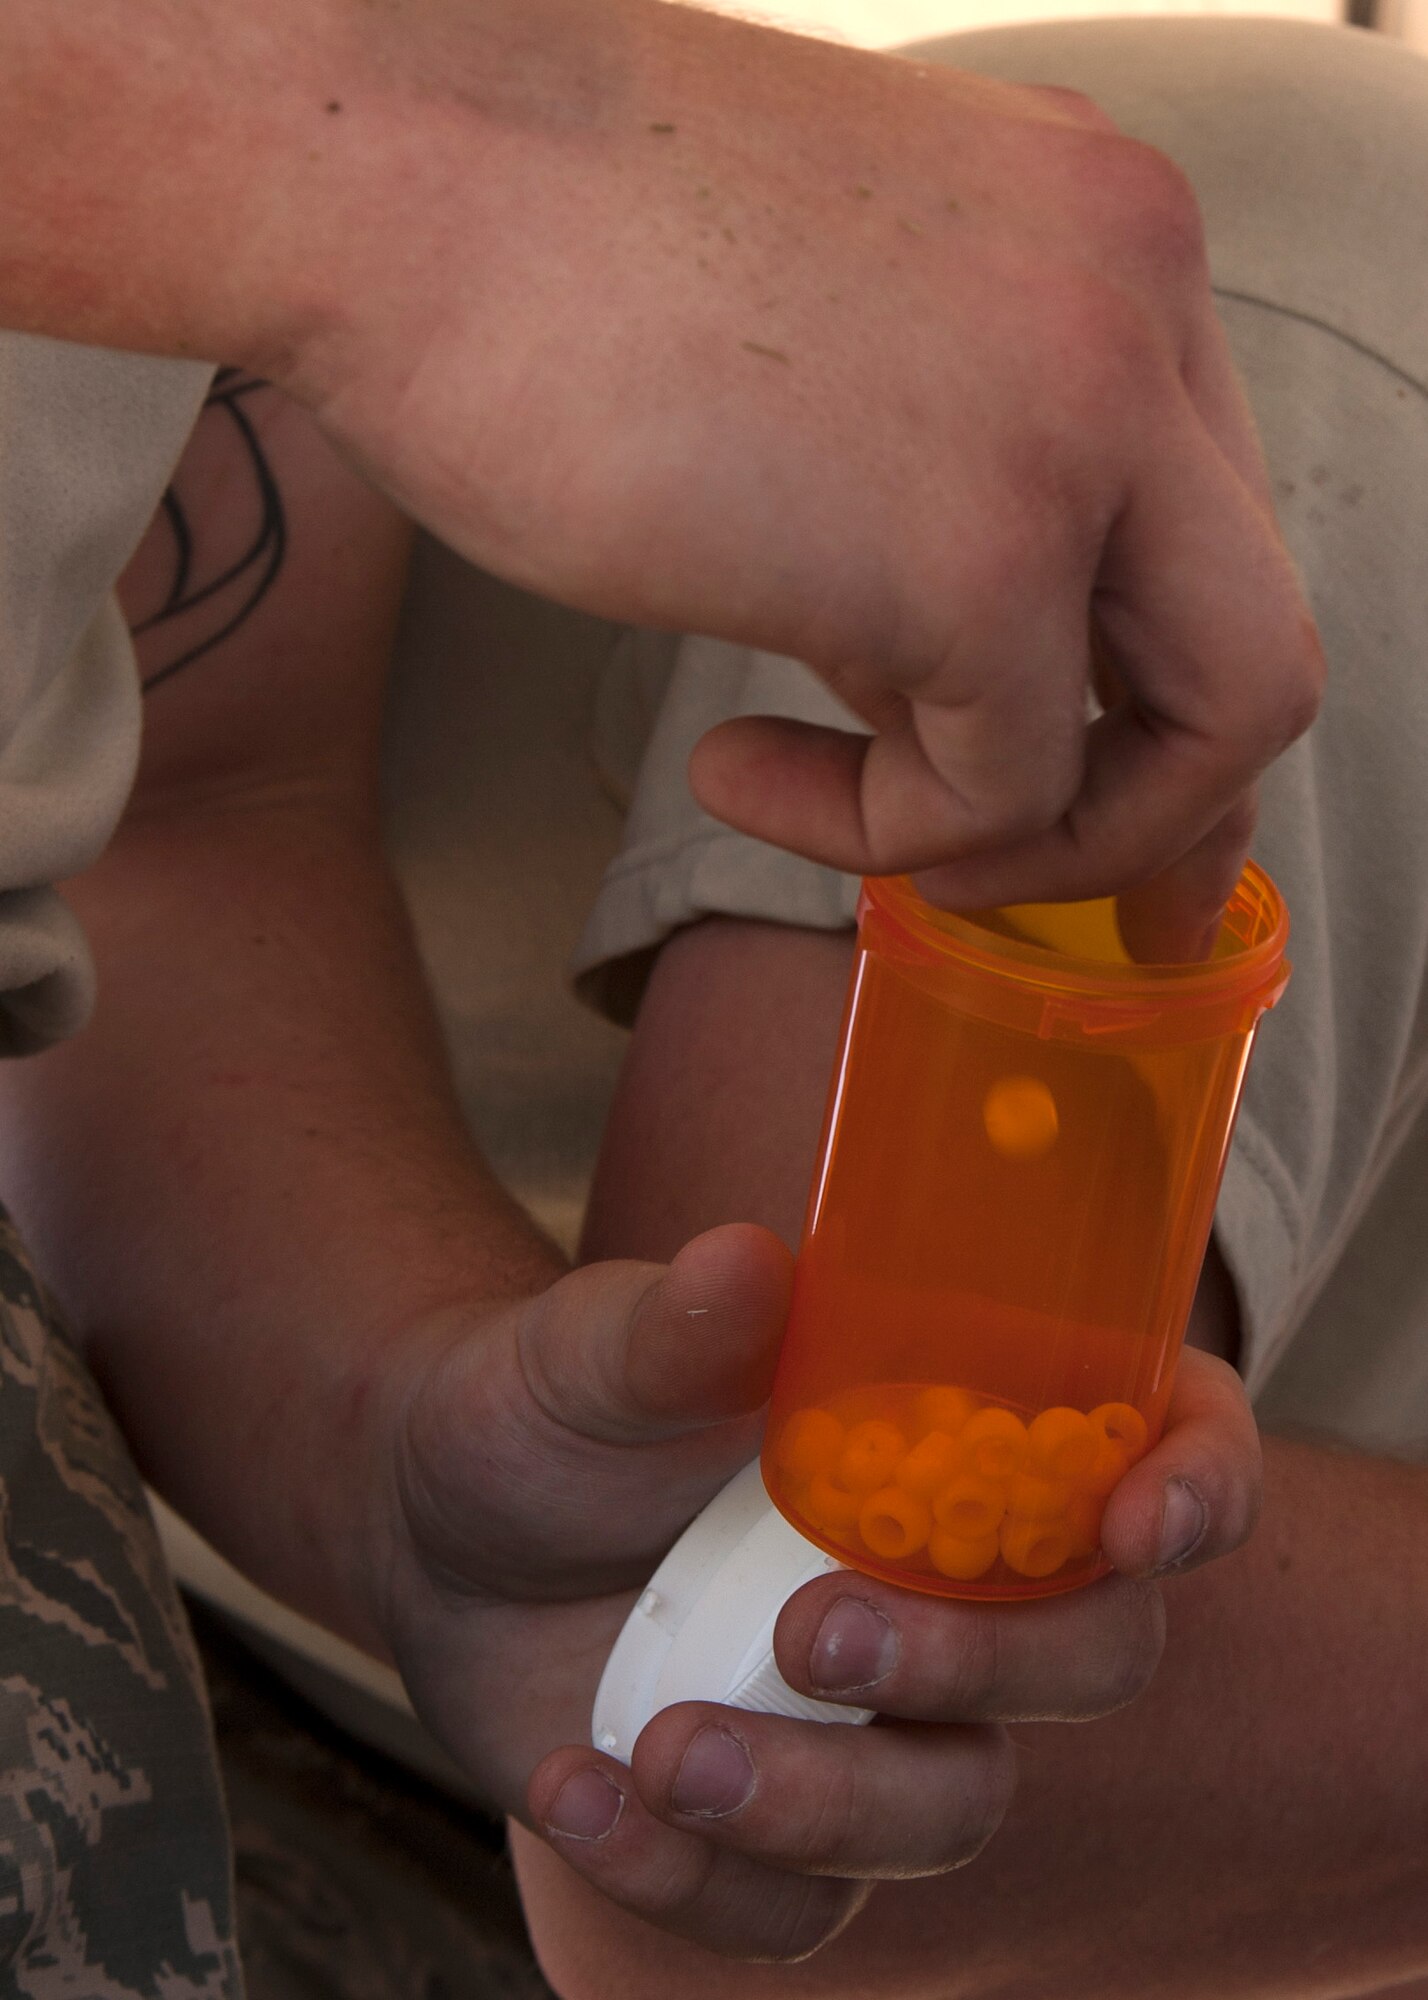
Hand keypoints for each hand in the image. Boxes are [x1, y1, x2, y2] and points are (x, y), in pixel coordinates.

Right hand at [264, 0, 1318, 960]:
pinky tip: (735, 772)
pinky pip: (1000, 793)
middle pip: (1250, 638)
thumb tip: (934, 681)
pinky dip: (874, 837)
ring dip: (1036, 843)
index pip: (1197, 524)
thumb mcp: (814, 356)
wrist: (385, 169)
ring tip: (858, 826)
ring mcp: (1078, 422)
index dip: (1138, 685)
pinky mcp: (977, 553)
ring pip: (1199, 735)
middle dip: (1164, 806)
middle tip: (1085, 900)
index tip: (1071, 788)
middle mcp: (1130, 308)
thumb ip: (925, 498)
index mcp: (1093, 241)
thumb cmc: (537, 254)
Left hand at [366, 1224, 1260, 1961]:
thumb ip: (672, 1326)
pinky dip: (691, 1878)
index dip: (1200, 1482)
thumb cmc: (549, 1406)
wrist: (432, 1528)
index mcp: (960, 1426)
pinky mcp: (790, 1831)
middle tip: (816, 1635)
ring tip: (663, 1749)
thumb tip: (742, 1264)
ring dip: (825, 1806)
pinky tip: (577, 1790)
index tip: (1142, 1522)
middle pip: (1087, 1658)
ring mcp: (882, 1719)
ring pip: (951, 1809)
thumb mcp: (588, 1352)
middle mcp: (956, 1580)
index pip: (1160, 1439)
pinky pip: (803, 1909)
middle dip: (978, 1669)